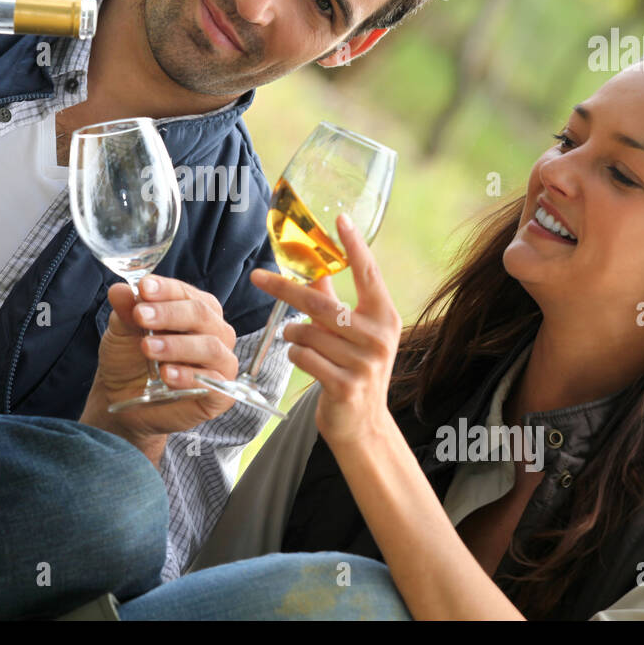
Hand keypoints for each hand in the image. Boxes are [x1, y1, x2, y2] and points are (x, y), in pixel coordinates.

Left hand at [80, 275, 240, 448]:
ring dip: (177, 345)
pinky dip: (189, 376)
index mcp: (196, 308)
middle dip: (169, 313)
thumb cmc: (130, 358)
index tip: (143, 288)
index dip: (165, 289)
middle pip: (200, 314)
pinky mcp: (220, 394)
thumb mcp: (122, 331)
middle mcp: (215, 332)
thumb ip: (126, 311)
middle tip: (140, 316)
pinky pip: (214, 383)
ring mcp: (221, 363)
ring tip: (147, 348)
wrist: (125, 398)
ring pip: (209, 346)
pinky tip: (167, 374)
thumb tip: (119, 291)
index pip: (185, 292)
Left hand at [249, 213, 401, 447]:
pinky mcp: (345, 384)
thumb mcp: (353, 334)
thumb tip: (313, 266)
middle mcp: (379, 337)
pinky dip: (295, 356)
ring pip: (306, 332)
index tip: (341, 218)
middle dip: (285, 289)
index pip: (369, 273)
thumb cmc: (354, 372)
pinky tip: (305, 362)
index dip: (355, 246)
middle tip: (257, 277)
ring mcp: (364, 363)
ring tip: (302, 344)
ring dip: (293, 335)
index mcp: (385, 317)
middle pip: (321, 303)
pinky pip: (302, 357)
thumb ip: (335, 300)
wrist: (363, 425)